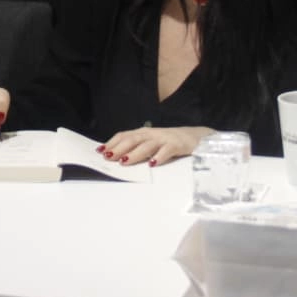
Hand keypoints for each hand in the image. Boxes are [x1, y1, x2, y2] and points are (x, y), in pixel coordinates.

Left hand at [97, 126, 212, 166]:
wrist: (195, 137)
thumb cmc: (169, 142)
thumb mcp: (151, 142)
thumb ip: (137, 147)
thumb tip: (117, 157)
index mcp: (143, 133)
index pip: (124, 135)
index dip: (112, 142)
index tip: (100, 151)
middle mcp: (152, 134)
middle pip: (132, 139)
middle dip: (119, 148)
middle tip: (108, 157)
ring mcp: (164, 138)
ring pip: (147, 145)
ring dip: (135, 153)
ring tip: (125, 161)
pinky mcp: (176, 145)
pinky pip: (166, 151)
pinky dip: (159, 157)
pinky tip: (153, 164)